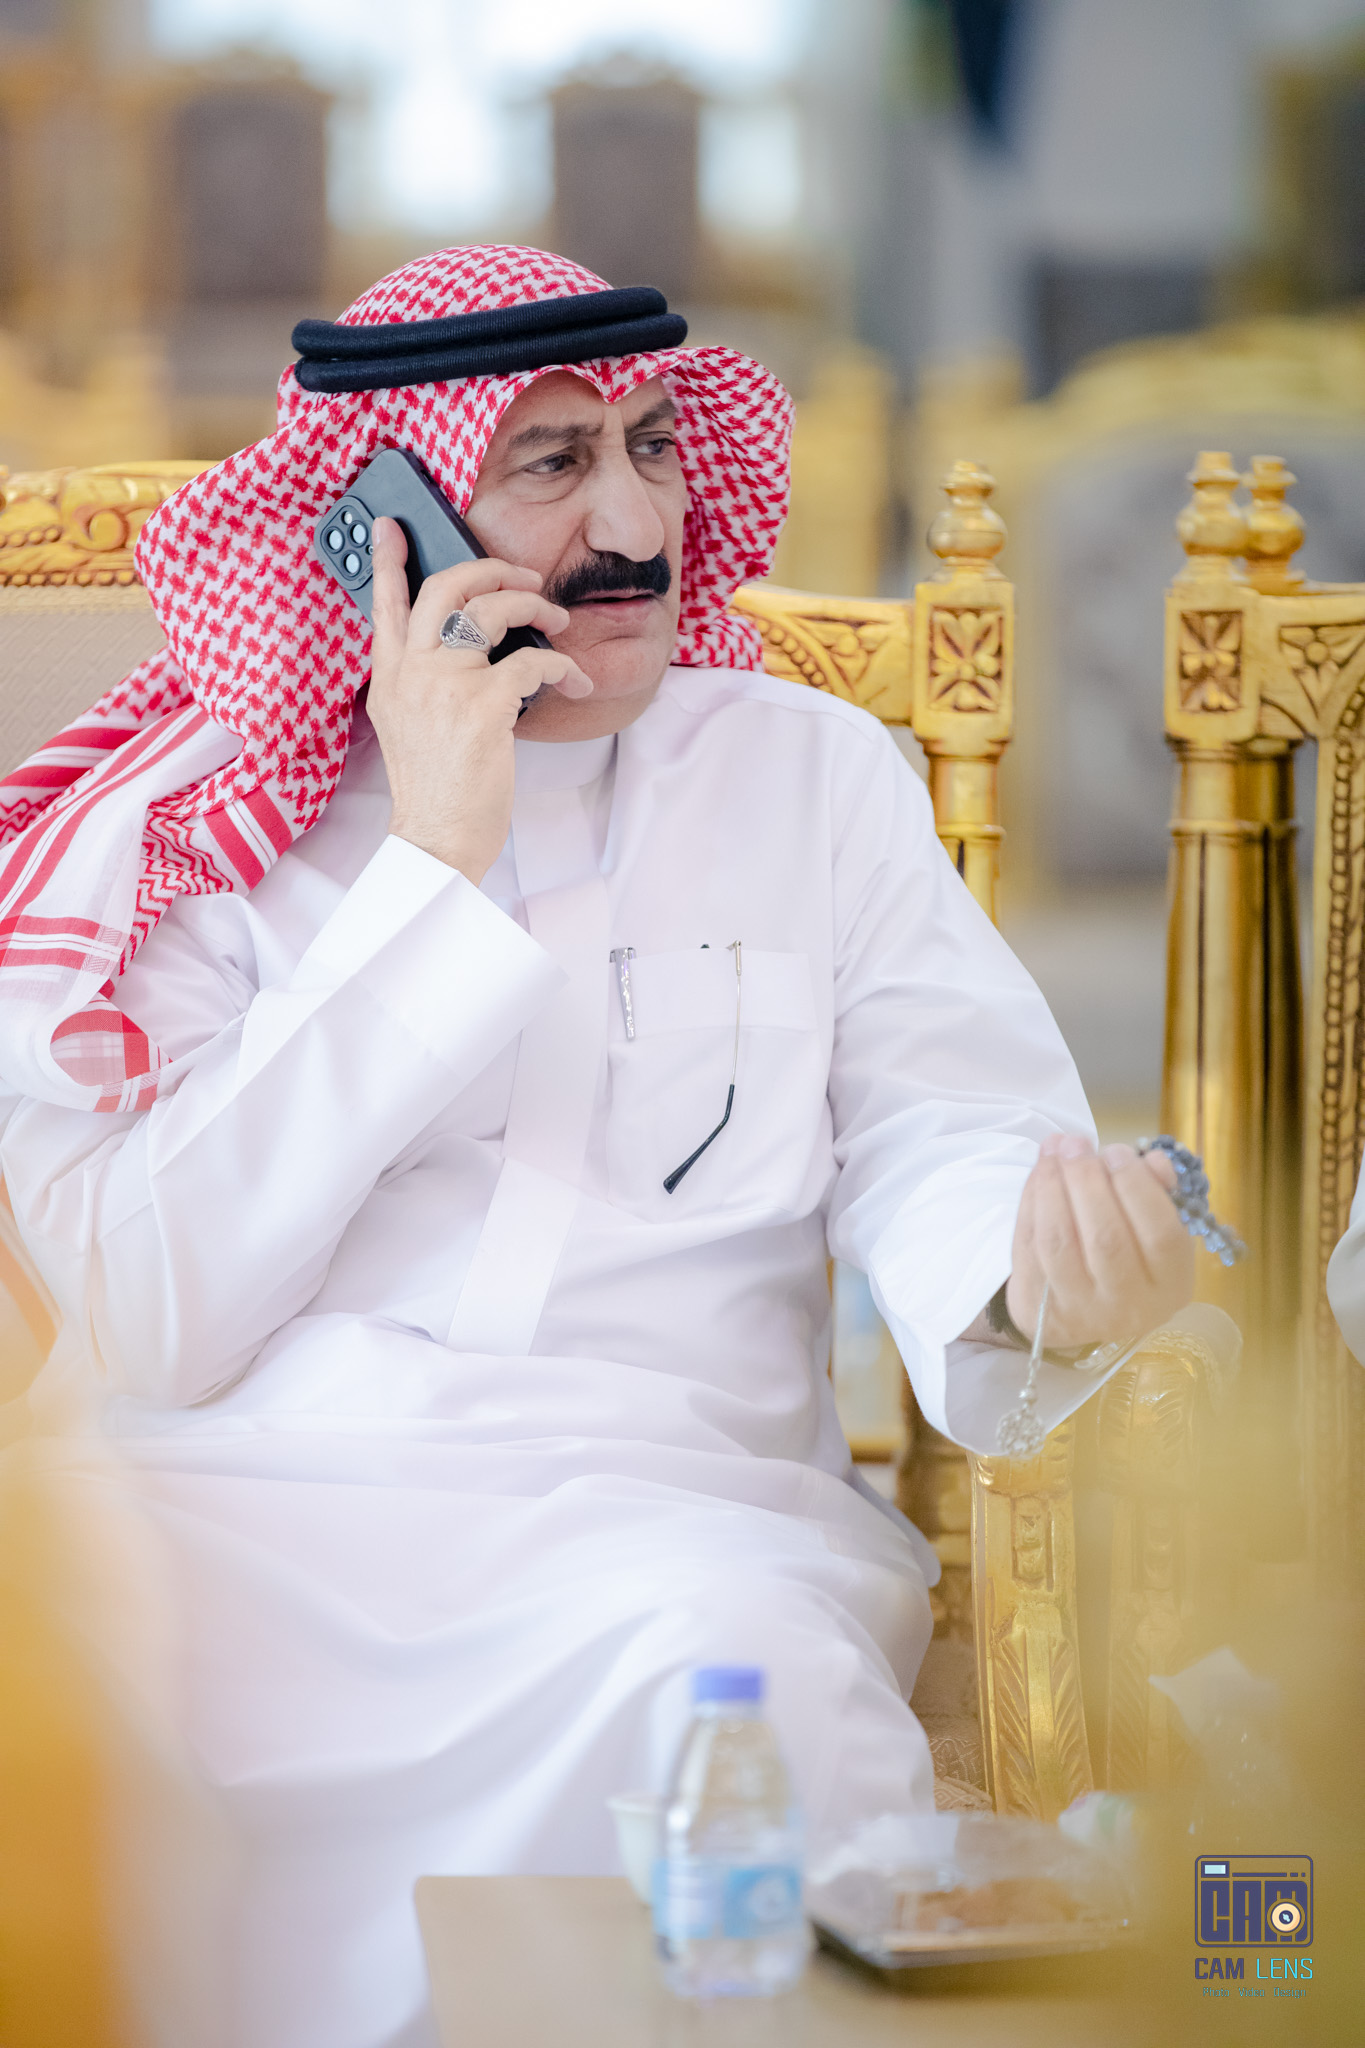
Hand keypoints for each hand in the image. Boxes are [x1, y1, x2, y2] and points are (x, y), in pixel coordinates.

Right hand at [366, 517, 592, 881]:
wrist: (436, 838)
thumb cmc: (434, 788)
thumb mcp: (406, 725)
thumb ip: (421, 681)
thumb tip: (464, 644)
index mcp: (389, 677)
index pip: (383, 605)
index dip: (386, 560)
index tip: (389, 526)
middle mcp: (410, 672)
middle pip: (443, 588)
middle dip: (489, 570)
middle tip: (521, 576)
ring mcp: (444, 685)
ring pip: (490, 610)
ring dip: (534, 606)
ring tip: (557, 620)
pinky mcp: (482, 706)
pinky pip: (532, 662)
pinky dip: (561, 666)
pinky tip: (572, 679)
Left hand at [1005, 1135, 1195, 1351]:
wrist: (1081, 1316)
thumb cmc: (1128, 1261)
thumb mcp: (1156, 1233)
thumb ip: (1160, 1193)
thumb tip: (1152, 1159)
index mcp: (1169, 1284)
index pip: (1161, 1234)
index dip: (1137, 1186)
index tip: (1116, 1150)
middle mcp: (1128, 1303)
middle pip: (1105, 1237)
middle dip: (1086, 1179)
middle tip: (1077, 1143)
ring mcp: (1079, 1307)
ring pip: (1059, 1241)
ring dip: (1052, 1185)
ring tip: (1055, 1148)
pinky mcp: (1037, 1302)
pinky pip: (1029, 1244)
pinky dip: (1031, 1201)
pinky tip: (1039, 1172)